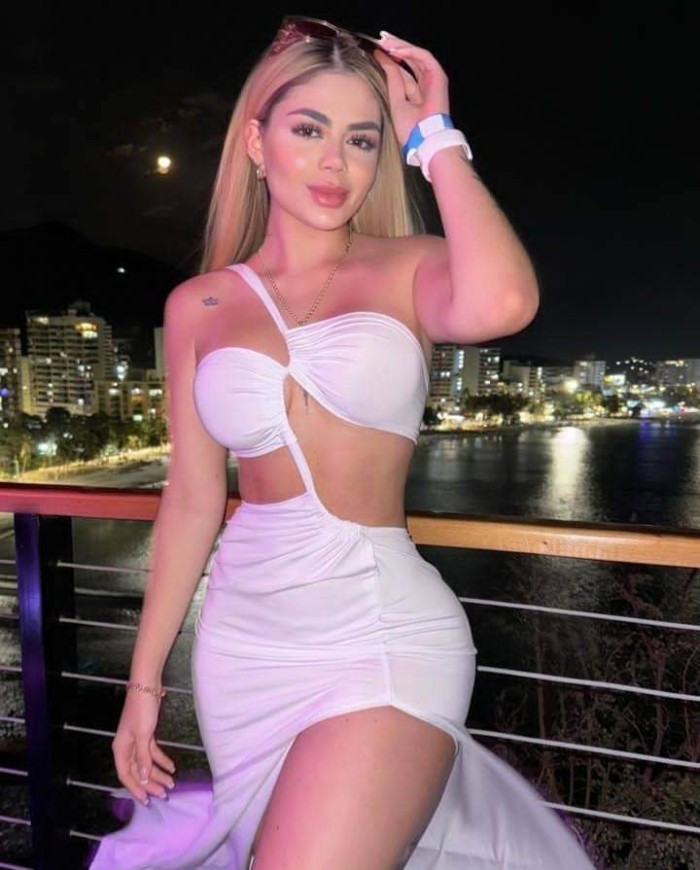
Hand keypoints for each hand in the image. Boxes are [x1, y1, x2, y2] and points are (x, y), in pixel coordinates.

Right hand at [112, 691, 175, 804]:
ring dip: (158, 773)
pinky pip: (153, 753)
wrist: (147, 687)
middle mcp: (127, 747)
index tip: (147, 801)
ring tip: (171, 783)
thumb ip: (142, 757)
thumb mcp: (143, 734)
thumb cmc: (142, 709)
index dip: (136, 789)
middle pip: (138, 771)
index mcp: (121, 749)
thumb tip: (141, 778)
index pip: (126, 775)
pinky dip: (161, 760)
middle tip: (164, 794)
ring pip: (146, 763)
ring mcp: (137, 741)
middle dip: (151, 784)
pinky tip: (171, 767)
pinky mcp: (146, 734)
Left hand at [374, 32, 450, 148]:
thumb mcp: (396, 100)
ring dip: (400, 46)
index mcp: (417, 92)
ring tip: (385, 42)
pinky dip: (409, 51)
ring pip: (416, 55)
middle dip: (395, 47)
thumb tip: (382, 58)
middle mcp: (426, 83)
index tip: (376, 50)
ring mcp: (433, 79)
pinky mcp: (438, 76)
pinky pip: (423, 57)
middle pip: (410, 59)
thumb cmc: (411, 129)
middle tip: (380, 39)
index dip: (391, 58)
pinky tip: (395, 50)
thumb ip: (392, 79)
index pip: (403, 70)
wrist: (424, 140)